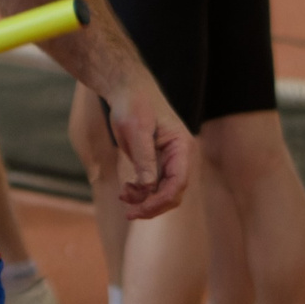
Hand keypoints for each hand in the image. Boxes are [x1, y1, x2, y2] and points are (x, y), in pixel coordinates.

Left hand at [102, 78, 193, 219]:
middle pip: (173, 192)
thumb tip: (148, 188)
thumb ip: (144, 160)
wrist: (127, 90)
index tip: (140, 209)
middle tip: (129, 213)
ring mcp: (168, 160)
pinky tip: (125, 191)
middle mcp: (179, 156)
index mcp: (181, 147)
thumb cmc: (133, 105)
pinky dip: (140, 192)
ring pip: (162, 192)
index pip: (178, 183)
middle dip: (152, 205)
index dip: (160, 200)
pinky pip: (153, 185)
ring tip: (123, 196)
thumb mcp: (137, 132)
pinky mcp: (156, 162)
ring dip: (144, 200)